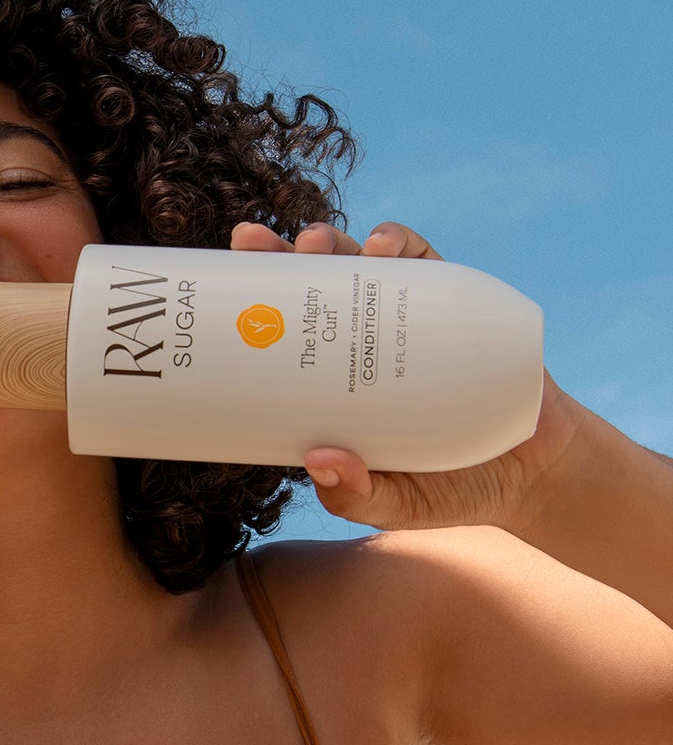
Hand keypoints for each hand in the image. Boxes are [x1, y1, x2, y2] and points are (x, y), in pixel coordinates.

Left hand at [229, 219, 576, 532]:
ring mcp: (403, 315)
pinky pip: (423, 259)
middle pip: (306, 284)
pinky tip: (384, 245)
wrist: (531, 473)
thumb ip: (355, 494)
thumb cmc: (443, 489)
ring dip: (329, 240)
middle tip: (253, 242)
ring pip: (355, 262)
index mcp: (326, 380)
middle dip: (276, 255)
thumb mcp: (391, 504)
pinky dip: (401, 243)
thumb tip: (319, 461)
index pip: (277, 333)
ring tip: (313, 241)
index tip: (213, 287)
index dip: (245, 304)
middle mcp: (356, 339)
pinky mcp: (452, 300)